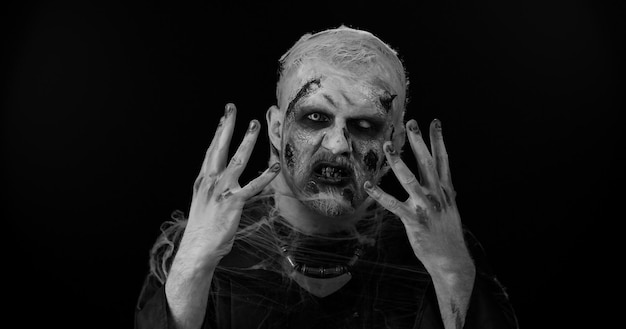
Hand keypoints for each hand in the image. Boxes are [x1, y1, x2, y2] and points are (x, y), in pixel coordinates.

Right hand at [178, 103, 280, 266]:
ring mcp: (221, 191)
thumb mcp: (203, 205)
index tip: (223, 118)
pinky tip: (274, 168)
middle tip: (232, 108)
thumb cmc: (202, 231)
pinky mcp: (233, 203)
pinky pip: (252, 187)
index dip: (218, 133)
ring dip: (246, 141)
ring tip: (254, 125)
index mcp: (202, 181)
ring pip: (237, 160)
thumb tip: (218, 186)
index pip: (211, 152)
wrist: (196, 250)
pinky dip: (264, 177)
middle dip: (227, 127)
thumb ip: (211, 192)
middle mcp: (210, 182)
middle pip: (219, 148)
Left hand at [364, 119, 473, 277]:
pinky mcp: (413, 219)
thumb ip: (444, 192)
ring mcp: (425, 206)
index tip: (434, 122)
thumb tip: (443, 181)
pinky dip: (379, 195)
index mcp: (445, 190)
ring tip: (388, 145)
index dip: (439, 140)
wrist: (451, 258)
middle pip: (427, 163)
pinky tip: (369, 185)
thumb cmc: (446, 233)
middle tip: (411, 123)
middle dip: (419, 142)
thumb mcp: (449, 208)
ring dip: (398, 161)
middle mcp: (436, 194)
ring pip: (409, 179)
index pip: (443, 159)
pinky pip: (393, 205)